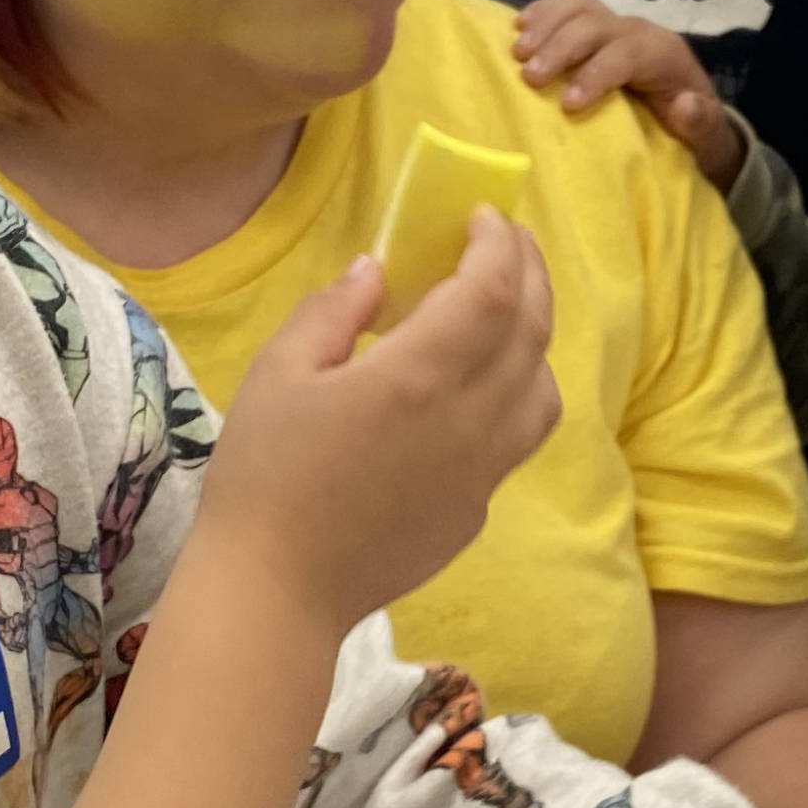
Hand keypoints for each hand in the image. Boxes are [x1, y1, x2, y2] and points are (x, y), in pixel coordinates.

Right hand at [199, 210, 556, 638]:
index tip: (481, 217)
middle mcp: (471, 420)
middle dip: (529, 272)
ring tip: (502, 315)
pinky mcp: (476, 510)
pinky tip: (473, 392)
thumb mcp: (279, 372)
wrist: (277, 590)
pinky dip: (515, 394)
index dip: (498, 243)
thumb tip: (378, 271)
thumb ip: (335, 310)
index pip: (493, 289)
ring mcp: (483, 471)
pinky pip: (518, 439)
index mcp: (419, 376)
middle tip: (505, 242)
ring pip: (543, 389)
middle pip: (532, 330)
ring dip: (535, 338)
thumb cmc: (264, 476)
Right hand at [514, 0, 747, 189]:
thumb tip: (685, 104)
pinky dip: (542, 12)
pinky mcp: (597, 25)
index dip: (597, 73)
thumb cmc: (693, 126)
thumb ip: (701, 124)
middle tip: (529, 76)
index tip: (568, 104)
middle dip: (561, 47)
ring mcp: (615, 24)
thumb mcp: (707, 135)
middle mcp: (638, 31)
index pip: (628, 52)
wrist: (691, 108)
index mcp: (664, 54)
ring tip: (517, 53)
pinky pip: (569, 6)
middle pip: (596, 24)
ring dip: (545, 26)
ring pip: (579, 7)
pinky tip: (518, 27)